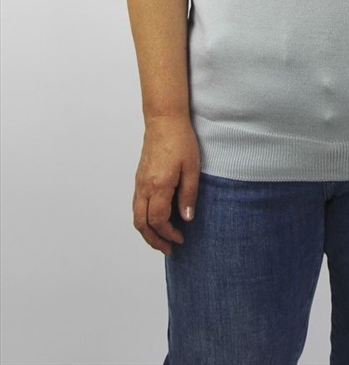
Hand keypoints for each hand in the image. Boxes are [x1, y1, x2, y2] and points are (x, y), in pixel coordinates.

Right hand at [132, 115, 200, 254]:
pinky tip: (157, 218)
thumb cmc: (180, 140)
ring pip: (136, 215)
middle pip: (141, 223)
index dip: (168, 234)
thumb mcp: (192, 168)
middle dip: (154, 240)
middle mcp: (144, 187)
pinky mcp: (139, 177)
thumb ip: (188, 195)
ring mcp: (139, 182)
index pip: (158, 220)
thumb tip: (186, 219)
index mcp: (158, 186)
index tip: (181, 238)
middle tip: (168, 248)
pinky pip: (137, 204)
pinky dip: (144, 218)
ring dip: (147, 231)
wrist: (164, 120)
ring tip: (162, 238)